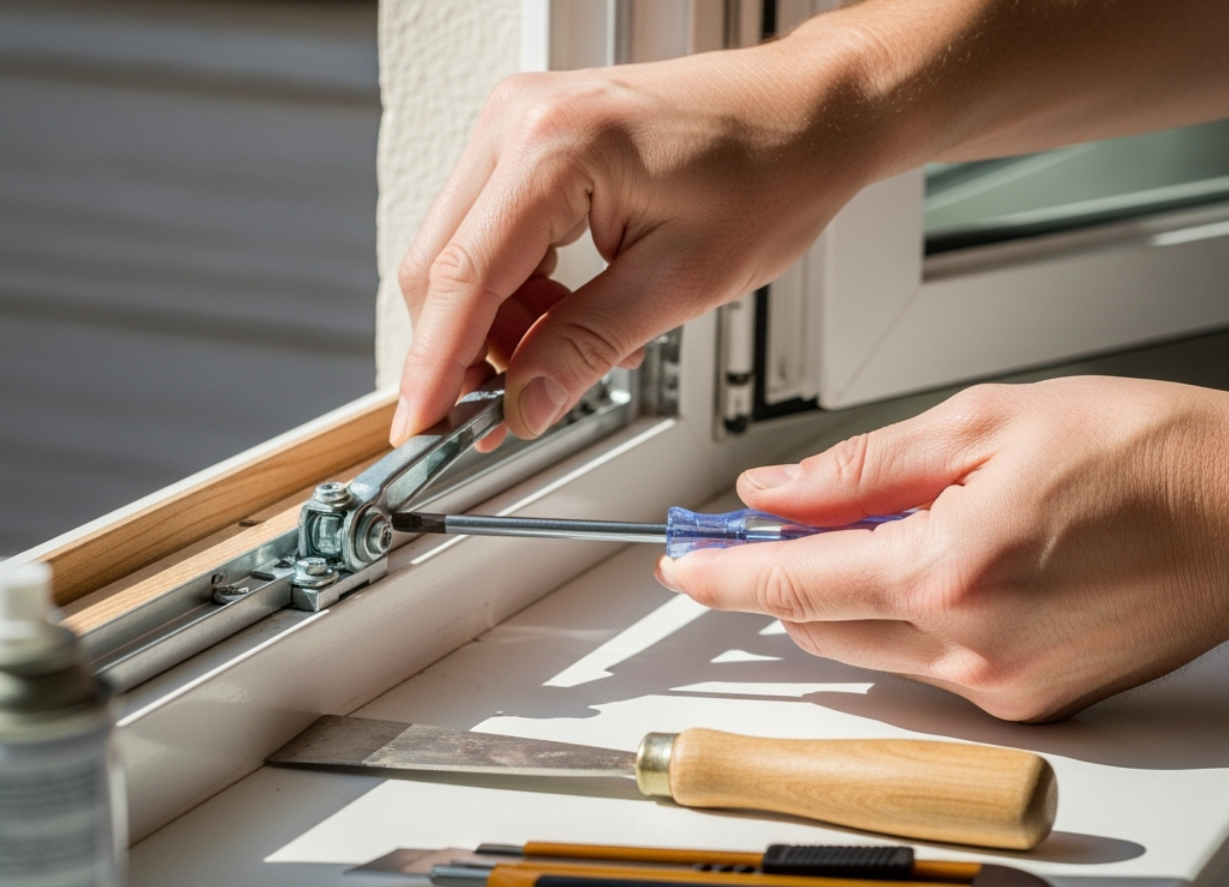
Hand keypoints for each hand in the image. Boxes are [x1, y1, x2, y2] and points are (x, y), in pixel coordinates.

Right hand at [390, 34, 882, 443]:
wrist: (808, 113)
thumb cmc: (770, 169)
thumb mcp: (680, 282)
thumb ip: (586, 348)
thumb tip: (524, 405)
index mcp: (553, 145)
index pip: (459, 277)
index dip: (433, 367)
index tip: (419, 430)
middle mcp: (519, 120)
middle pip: (440, 266)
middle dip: (470, 353)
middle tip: (509, 413)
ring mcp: (519, 123)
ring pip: (462, 255)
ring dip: (503, 325)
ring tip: (578, 355)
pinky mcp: (532, 138)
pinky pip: (493, 233)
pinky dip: (520, 291)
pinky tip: (574, 316)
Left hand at [656, 376, 1228, 720]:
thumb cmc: (1149, 455)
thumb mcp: (985, 423)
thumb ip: (860, 469)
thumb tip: (773, 490)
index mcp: (948, 571)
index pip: (791, 584)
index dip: (722, 572)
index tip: (680, 564)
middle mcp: (971, 647)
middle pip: (821, 627)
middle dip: (793, 576)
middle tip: (795, 517)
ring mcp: (1004, 686)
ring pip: (873, 650)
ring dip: (856, 597)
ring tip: (913, 524)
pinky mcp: (1034, 702)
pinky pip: (932, 666)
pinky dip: (916, 619)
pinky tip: (964, 563)